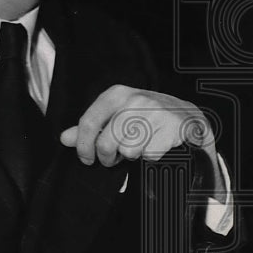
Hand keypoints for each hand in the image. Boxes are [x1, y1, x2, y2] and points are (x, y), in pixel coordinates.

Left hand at [60, 85, 223, 198]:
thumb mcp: (117, 115)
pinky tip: (155, 144)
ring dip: (132, 156)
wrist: (187, 115)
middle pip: (107, 143)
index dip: (83, 146)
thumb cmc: (147, 115)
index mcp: (117, 94)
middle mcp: (134, 100)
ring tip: (139, 146)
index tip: (86, 158)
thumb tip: (65, 138)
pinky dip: (150, 156)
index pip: (88, 122)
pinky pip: (149, 155)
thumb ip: (92, 127)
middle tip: (113, 158)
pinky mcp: (170, 128)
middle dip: (108, 157)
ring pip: (128, 151)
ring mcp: (154, 113)